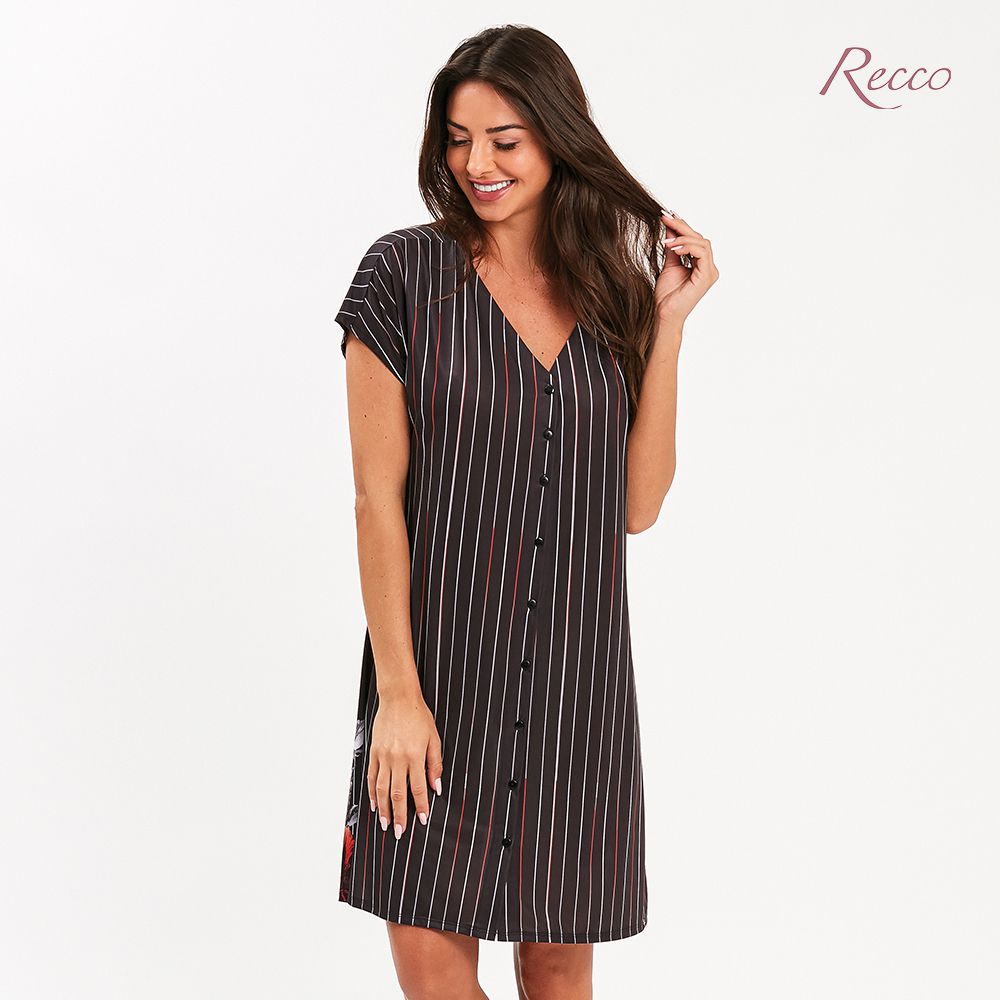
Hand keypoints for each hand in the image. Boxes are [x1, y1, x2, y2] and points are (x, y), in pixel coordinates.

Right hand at [368, 687, 443, 839]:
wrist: (398, 698)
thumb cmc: (418, 716)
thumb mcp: (433, 738)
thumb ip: (435, 764)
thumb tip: (437, 786)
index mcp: (414, 756)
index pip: (418, 788)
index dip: (421, 806)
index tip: (422, 820)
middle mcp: (397, 758)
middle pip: (397, 793)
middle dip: (399, 815)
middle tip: (399, 832)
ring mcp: (383, 756)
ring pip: (382, 788)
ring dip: (383, 808)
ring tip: (385, 824)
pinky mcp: (374, 752)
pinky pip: (372, 777)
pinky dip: (372, 792)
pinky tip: (374, 803)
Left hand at [654, 210, 719, 325]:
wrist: (664, 314)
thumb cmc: (667, 295)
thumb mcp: (669, 264)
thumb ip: (673, 246)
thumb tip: (671, 227)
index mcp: (702, 265)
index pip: (695, 239)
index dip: (683, 226)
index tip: (668, 215)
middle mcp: (709, 267)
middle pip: (700, 238)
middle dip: (681, 226)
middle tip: (664, 218)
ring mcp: (709, 272)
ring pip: (702, 243)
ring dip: (683, 237)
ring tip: (666, 241)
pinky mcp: (706, 277)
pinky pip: (702, 253)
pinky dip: (688, 247)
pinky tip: (674, 248)